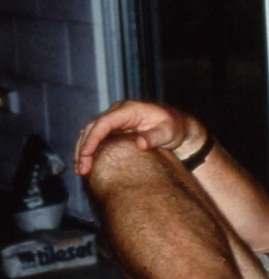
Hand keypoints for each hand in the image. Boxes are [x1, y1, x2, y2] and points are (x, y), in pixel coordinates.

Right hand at [75, 100, 204, 175]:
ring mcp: (115, 120)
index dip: (92, 138)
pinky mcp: (114, 129)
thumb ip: (154, 137)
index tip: (86, 155)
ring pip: (90, 133)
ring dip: (83, 150)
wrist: (179, 128)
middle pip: (92, 127)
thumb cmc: (174, 128)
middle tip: (81, 168)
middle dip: (83, 148)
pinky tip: (86, 165)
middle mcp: (118, 112)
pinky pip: (96, 138)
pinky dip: (89, 150)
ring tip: (80, 169)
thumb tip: (140, 143)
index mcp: (129, 109)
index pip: (104, 122)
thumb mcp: (168, 132)